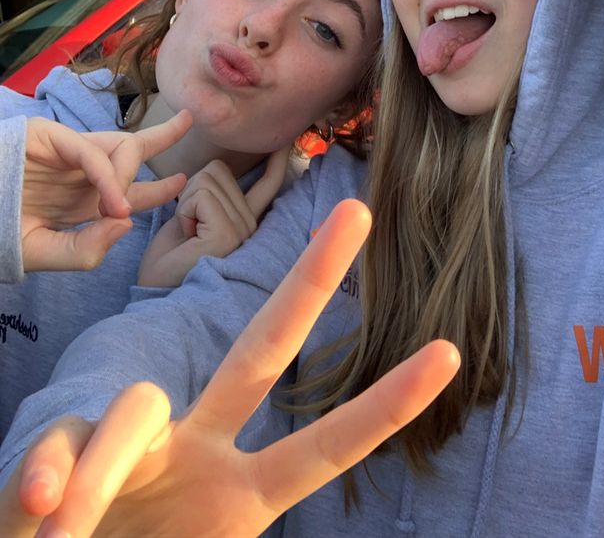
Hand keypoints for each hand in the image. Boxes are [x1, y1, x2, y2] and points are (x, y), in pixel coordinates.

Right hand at [2, 199, 460, 536]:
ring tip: (63, 530)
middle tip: (361, 210)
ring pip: (138, 408)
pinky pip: (65, 447)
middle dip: (313, 283)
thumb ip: (211, 529)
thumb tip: (93, 500)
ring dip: (103, 473)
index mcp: (238, 492)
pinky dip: (50, 478)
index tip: (449, 356)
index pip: (325, 444)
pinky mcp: (65, 447)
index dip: (385, 405)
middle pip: (263, 350)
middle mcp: (197, 448)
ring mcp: (139, 441)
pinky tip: (42, 509)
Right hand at [21, 110, 191, 271]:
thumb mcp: (45, 254)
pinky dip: (108, 176)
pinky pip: (91, 152)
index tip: (182, 182)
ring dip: (132, 172)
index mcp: (83, 200)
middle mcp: (81, 173)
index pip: (131, 190)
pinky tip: (114, 202)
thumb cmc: (0, 235)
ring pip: (117, 145)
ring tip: (120, 206)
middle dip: (164, 137)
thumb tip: (126, 226)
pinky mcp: (49, 137)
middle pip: (132, 150)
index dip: (159, 187)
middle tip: (189, 122)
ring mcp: (66, 153)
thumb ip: (84, 250)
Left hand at [137, 148, 290, 286]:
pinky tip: (187, 235)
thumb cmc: (168, 256)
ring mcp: (243, 230)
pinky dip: (184, 210)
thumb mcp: (193, 216)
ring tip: (188, 232)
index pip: (268, 182)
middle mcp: (252, 224)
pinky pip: (202, 196)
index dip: (276, 161)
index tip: (286, 143)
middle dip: (191, 190)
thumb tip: (218, 165)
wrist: (154, 289)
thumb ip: (212, 193)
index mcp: (247, 219)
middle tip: (189, 225)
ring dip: (185, 202)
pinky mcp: (228, 234)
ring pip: (207, 179)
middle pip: (219, 170)